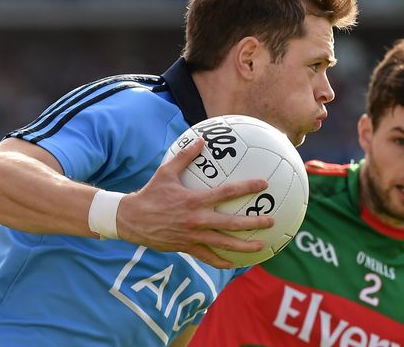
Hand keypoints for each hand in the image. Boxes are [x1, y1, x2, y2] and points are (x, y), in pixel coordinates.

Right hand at [116, 138, 273, 267]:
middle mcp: (197, 220)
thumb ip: (185, 156)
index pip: (226, 193)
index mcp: (195, 200)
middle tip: (272, 220)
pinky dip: (222, 261)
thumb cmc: (150, 193)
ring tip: (262, 246)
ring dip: (244, 246)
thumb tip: (201, 139)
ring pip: (223, 244)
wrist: (131, 220)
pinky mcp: (187, 247)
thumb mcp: (166, 171)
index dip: (247, 188)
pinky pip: (208, 257)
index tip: (264, 184)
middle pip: (231, 223)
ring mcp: (193, 236)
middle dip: (253, 222)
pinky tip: (234, 263)